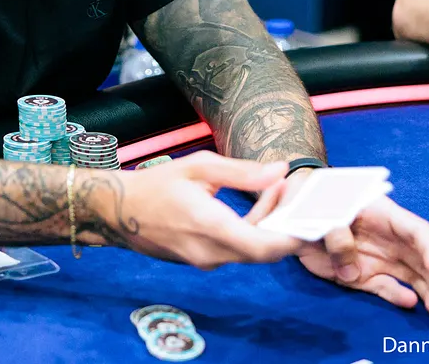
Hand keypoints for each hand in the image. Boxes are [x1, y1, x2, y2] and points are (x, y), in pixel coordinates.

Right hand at [115, 152, 302, 269]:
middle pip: (263, 251)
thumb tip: (280, 172)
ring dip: (268, 228)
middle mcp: (210, 253)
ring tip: (271, 193)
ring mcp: (204, 262)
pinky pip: (236, 253)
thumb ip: (242, 172)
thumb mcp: (199, 166)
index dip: (292, 238)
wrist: (118, 211)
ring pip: (251, 252)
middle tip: (290, 194)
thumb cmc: (157, 184)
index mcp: (210, 226)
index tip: (311, 221)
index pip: (264, 247)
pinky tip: (252, 210)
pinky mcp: (201, 262)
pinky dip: (251, 234)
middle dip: (284, 227)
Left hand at [246, 169, 428, 314]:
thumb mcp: (325, 210)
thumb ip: (338, 234)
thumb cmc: (316, 200)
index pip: (416, 231)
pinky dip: (398, 296)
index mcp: (385, 214)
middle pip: (422, 258)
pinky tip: (412, 304)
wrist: (295, 212)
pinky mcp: (366, 275)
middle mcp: (390, 238)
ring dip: (428, 293)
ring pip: (412, 276)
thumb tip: (351, 270)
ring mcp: (380, 258)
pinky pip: (387, 287)